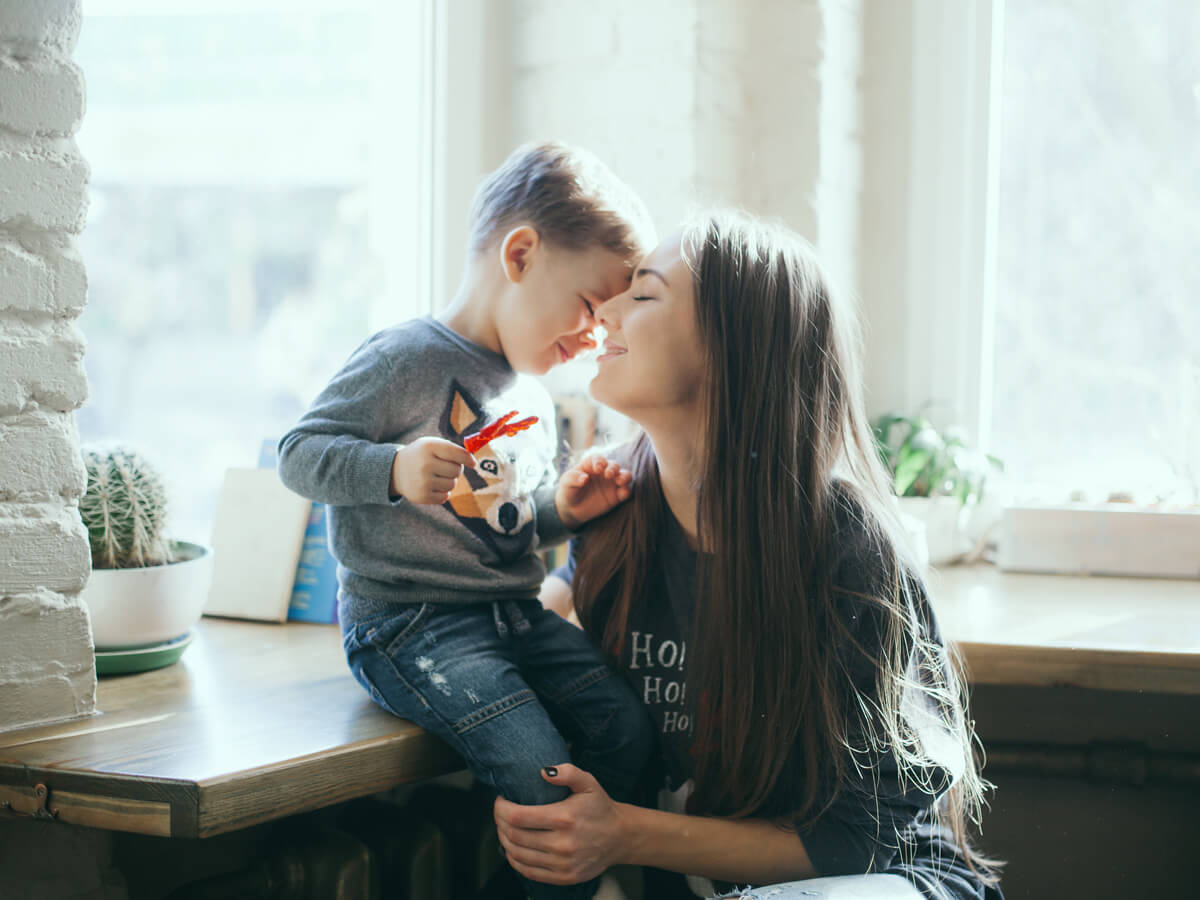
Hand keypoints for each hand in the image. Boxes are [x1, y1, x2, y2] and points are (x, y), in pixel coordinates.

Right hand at [390, 437, 475, 503]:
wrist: (396, 470)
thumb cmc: (421, 456)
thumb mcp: (431, 445)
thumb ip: (452, 449)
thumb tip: (472, 461)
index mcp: (429, 447)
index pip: (457, 454)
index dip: (468, 459)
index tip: (472, 463)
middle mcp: (425, 464)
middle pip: (457, 471)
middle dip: (455, 469)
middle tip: (444, 467)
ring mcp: (423, 482)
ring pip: (452, 484)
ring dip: (449, 481)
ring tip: (436, 476)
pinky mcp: (422, 496)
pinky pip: (445, 496)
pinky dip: (442, 492)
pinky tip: (432, 486)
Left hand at [494, 764, 628, 885]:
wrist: (620, 836)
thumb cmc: (600, 807)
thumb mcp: (589, 783)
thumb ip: (568, 772)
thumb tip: (543, 772)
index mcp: (565, 818)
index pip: (518, 816)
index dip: (501, 808)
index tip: (501, 800)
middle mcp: (562, 844)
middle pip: (514, 836)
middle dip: (499, 822)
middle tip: (500, 813)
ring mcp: (562, 864)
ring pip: (517, 855)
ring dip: (504, 840)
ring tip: (504, 828)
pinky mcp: (564, 877)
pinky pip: (528, 871)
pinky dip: (514, 860)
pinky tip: (513, 848)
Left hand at [555, 454, 631, 529]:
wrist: (572, 509)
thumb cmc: (568, 491)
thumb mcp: (566, 483)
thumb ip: (573, 478)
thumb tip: (584, 478)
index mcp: (591, 465)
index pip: (598, 459)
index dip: (599, 462)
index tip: (597, 469)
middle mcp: (604, 472)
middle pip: (614, 465)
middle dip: (613, 468)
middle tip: (608, 475)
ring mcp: (611, 483)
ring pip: (624, 475)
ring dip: (625, 476)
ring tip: (620, 481)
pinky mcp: (616, 496)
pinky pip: (626, 491)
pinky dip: (626, 491)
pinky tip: (622, 494)